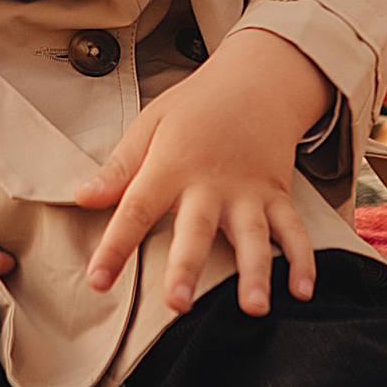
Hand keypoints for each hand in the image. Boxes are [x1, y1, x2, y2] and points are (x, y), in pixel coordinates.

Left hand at [73, 33, 334, 317]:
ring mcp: (249, 191)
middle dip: (187, 268)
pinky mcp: (278, 195)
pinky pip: (294, 230)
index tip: (98, 281)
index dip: (116, 246)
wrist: (257, 79)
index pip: (136, 209)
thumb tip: (83, 198)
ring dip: (256, 273)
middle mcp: (212, 183)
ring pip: (253, 237)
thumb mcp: (150, 124)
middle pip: (197, 230)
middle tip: (177, 304)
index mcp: (172, 165)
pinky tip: (303, 291)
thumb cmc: (198, 105)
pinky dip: (303, 260)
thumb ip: (120, 167)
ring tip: (254, 307)